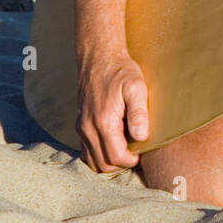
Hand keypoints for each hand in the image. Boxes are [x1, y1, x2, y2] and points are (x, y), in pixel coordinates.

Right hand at [76, 52, 149, 171]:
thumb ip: (139, 113)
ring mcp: (82, 127)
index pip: (116, 158)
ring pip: (92, 161)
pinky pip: (86, 151)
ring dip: (109, 162)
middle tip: (135, 151)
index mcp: (103, 121)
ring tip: (125, 149)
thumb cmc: (121, 71)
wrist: (99, 57)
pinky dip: (99, 155)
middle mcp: (88, 128)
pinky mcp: (80, 125)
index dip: (132, 161)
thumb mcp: (136, 87)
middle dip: (121, 163)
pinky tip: (113, 144)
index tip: (142, 151)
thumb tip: (141, 137)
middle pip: (103, 164)